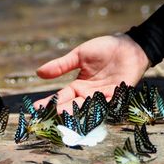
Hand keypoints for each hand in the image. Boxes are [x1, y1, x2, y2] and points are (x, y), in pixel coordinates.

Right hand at [34, 34, 149, 113]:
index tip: (36, 108)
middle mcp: (88, 95)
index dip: (48, 103)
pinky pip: (105, 104)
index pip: (61, 97)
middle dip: (59, 111)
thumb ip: (61, 65)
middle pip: (71, 106)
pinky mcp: (116, 96)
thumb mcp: (79, 55)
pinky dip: (96, 108)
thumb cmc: (104, 49)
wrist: (128, 45)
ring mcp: (102, 97)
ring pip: (86, 108)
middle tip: (46, 117)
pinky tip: (86, 112)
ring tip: (62, 115)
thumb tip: (38, 72)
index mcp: (78, 86)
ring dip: (75, 113)